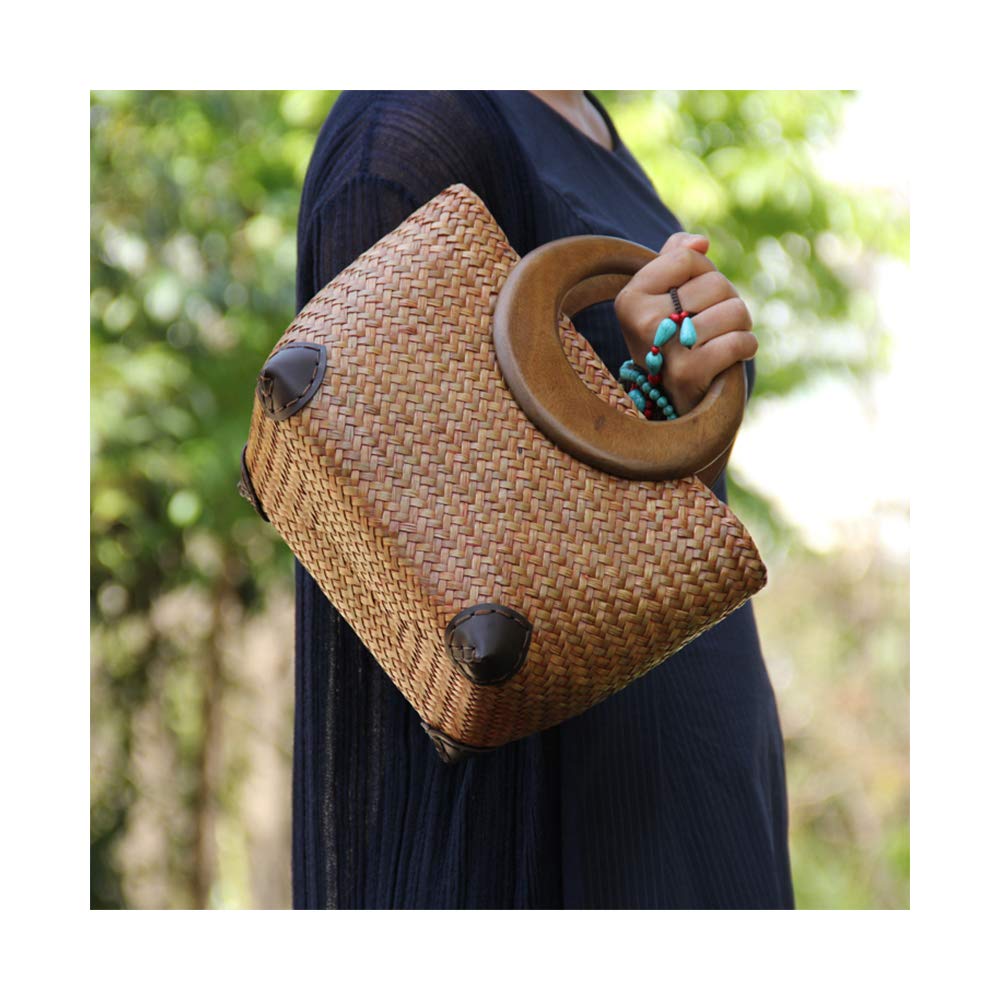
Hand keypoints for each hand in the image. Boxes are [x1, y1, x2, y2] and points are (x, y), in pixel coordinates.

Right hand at [614, 231, 756, 415]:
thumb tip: (701, 241)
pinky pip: (739, 341)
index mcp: (630, 299)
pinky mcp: (689, 374)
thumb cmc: (671, 338)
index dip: (703, 271)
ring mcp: (664, 349)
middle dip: (726, 300)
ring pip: (734, 309)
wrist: (671, 398)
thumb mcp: (661, 295)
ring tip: (722, 338)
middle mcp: (641, 322)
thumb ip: (675, 257)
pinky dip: (747, 346)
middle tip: (712, 323)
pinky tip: (735, 354)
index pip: (686, 257)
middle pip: (715, 283)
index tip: (695, 295)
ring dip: (740, 324)